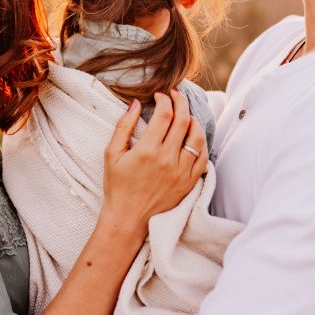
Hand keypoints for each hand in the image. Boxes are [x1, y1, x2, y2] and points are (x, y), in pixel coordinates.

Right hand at [102, 90, 208, 232]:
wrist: (128, 219)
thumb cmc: (117, 186)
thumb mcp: (111, 154)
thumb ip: (123, 126)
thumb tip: (135, 103)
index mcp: (147, 150)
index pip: (165, 114)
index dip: (165, 100)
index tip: (160, 96)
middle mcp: (167, 159)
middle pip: (183, 120)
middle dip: (181, 102)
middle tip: (176, 95)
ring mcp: (181, 172)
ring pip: (197, 137)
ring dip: (193, 120)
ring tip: (186, 115)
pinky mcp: (189, 182)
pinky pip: (203, 157)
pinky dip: (200, 143)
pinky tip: (193, 137)